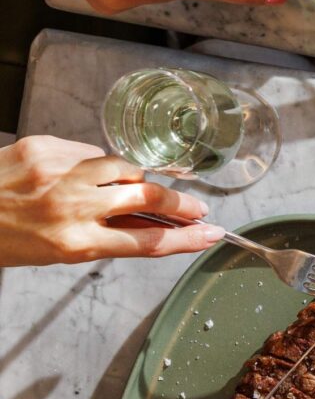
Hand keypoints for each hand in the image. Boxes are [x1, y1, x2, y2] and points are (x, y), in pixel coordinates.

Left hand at [0, 136, 224, 266]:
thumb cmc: (6, 238)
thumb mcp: (58, 252)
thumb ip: (106, 237)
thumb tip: (152, 227)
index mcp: (74, 242)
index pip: (147, 242)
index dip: (186, 238)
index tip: (210, 234)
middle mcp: (71, 206)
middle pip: (148, 198)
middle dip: (180, 204)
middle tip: (196, 208)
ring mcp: (59, 172)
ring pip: (124, 168)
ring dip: (131, 179)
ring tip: (119, 190)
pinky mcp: (46, 147)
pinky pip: (90, 152)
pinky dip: (91, 163)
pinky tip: (73, 174)